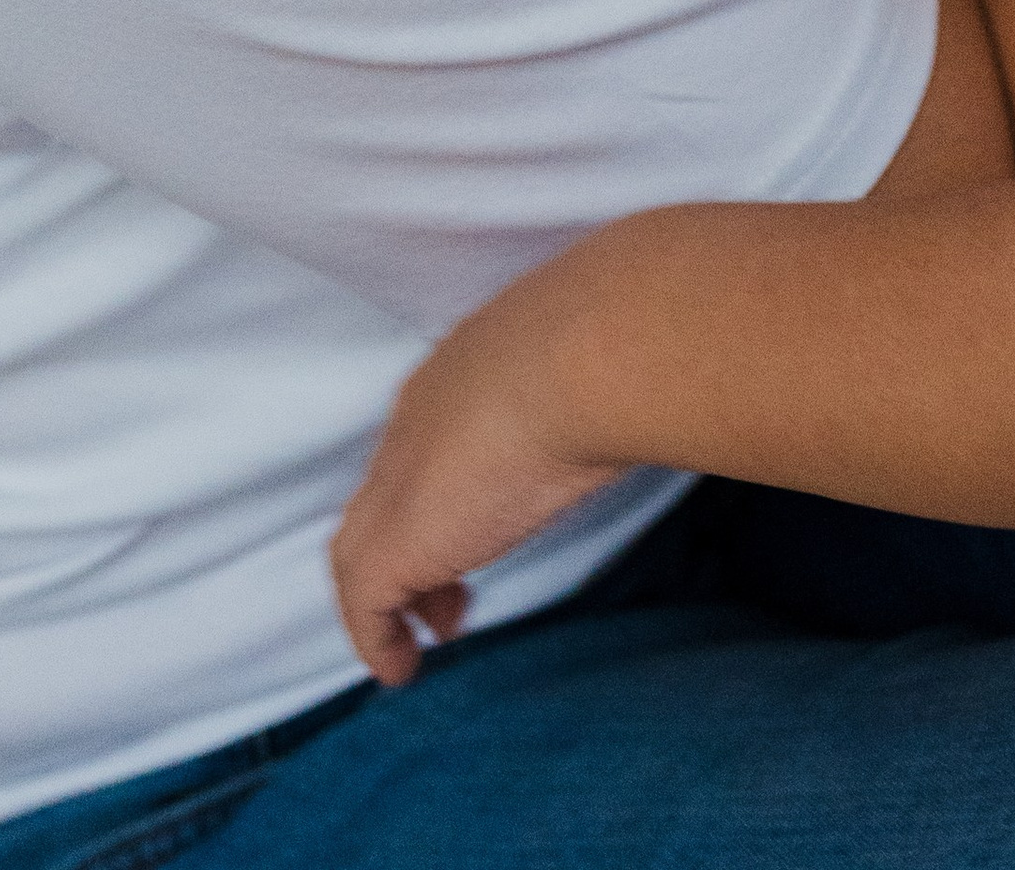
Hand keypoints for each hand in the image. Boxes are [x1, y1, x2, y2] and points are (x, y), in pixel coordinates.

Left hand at [331, 273, 628, 685]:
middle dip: (413, 544)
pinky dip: (374, 637)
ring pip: (363, 544)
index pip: (433, 434)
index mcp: (466, 368)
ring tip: (433, 636)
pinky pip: (363, 600)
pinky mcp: (396, 541)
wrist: (586, 358)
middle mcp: (420, 417)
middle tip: (448, 597)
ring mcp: (400, 478)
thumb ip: (605, 377)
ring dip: (391, 594)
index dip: (447, 485)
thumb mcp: (605, 353)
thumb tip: (651, 387)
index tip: (477, 520)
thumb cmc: (616, 345)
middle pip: (388, 491)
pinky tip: (401, 668)